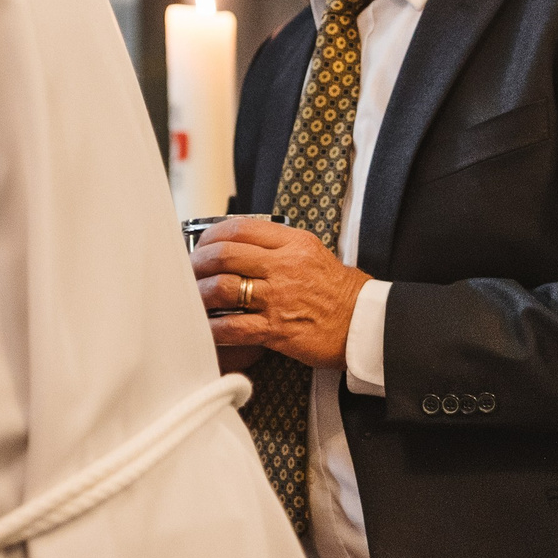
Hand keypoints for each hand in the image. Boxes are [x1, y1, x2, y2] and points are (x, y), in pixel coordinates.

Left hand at [192, 219, 367, 368]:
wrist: (367, 326)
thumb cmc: (342, 292)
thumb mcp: (315, 254)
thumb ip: (280, 246)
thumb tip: (240, 246)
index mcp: (295, 244)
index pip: (240, 228)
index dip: (211, 236)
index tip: (202, 245)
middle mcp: (285, 267)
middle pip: (224, 255)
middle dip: (198, 262)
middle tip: (189, 271)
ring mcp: (279, 298)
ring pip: (222, 288)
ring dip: (200, 294)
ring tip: (194, 298)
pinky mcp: (277, 329)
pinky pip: (233, 327)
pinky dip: (213, 328)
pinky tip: (205, 328)